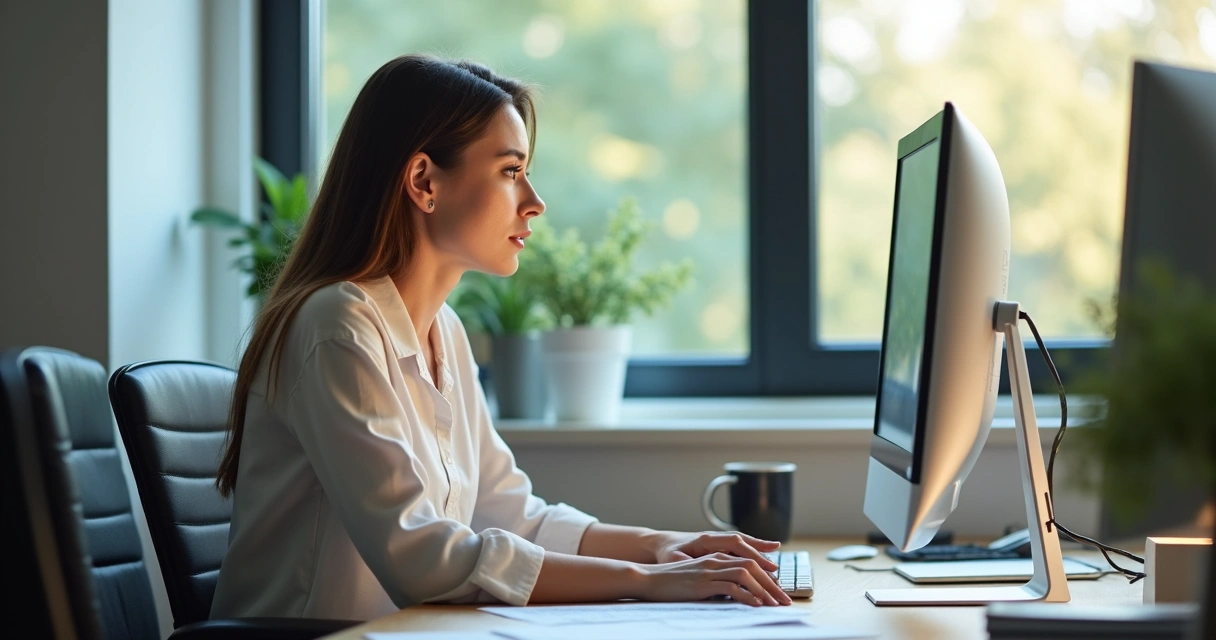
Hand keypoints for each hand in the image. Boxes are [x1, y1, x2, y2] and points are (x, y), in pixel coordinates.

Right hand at [636, 553, 791, 605]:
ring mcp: (710, 570)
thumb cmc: (670, 582)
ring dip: (764, 590)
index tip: (779, 592)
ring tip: (776, 604)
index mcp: (715, 558)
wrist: (647, 579)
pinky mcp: (703, 583)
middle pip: (753, 567)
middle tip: (786, 601)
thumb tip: (734, 596)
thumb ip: (715, 583)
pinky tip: (756, 605)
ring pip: (746, 575)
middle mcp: (715, 560)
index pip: (749, 563)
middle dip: (773, 584)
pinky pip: (731, 587)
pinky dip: (747, 596)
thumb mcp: (697, 580)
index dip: (767, 577)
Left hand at [651, 531, 780, 571]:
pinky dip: (754, 553)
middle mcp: (716, 538)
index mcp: (706, 539)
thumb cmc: (669, 553)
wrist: (663, 544)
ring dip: (760, 556)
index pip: (734, 543)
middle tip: (776, 572)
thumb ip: (687, 563)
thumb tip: (697, 568)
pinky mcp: (720, 547)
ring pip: (745, 546)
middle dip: (761, 557)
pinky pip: (741, 549)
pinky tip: (767, 561)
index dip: (751, 552)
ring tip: (776, 569)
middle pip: (744, 544)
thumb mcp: (674, 559)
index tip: (764, 563)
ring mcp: (719, 542)